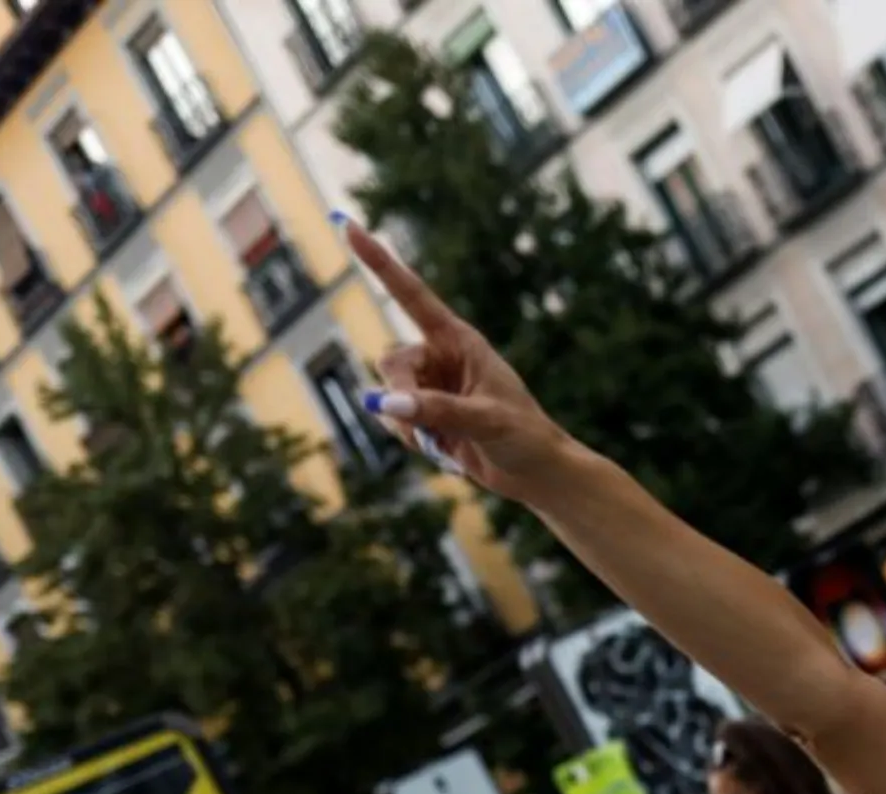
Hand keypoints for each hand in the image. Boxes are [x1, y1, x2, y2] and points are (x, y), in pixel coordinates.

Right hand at [342, 220, 569, 502]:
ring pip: (388, 394)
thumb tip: (383, 402)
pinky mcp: (425, 415)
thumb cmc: (525, 437)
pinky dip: (408, 437)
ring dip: (405, 424)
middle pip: (391, 362)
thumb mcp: (486, 420)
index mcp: (460, 340)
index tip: (350, 227)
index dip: (380, 262)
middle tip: (422, 425)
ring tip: (442, 444)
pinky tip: (440, 451)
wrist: (536, 474)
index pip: (411, 294)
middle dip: (398, 395)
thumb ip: (436, 409)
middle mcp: (441, 357)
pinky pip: (394, 418)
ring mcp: (431, 386)